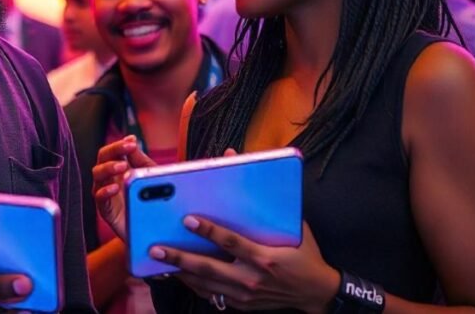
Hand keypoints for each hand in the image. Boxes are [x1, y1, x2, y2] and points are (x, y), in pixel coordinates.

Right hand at [91, 135, 155, 241]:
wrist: (151, 233)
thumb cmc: (148, 203)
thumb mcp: (148, 177)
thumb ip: (140, 160)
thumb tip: (131, 139)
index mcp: (119, 170)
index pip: (112, 151)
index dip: (119, 144)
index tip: (131, 141)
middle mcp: (109, 179)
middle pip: (102, 159)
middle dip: (113, 151)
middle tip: (127, 149)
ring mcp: (106, 194)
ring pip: (97, 175)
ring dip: (108, 168)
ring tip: (122, 166)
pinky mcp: (106, 211)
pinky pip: (100, 198)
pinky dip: (105, 191)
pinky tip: (115, 188)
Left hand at [150, 218, 338, 313]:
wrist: (318, 293)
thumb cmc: (305, 254)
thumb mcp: (296, 227)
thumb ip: (271, 204)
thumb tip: (248, 173)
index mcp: (265, 257)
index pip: (231, 242)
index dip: (209, 231)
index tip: (188, 220)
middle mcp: (253, 279)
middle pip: (209, 268)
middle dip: (180, 258)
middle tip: (156, 248)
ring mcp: (246, 295)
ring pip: (205, 285)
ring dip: (180, 272)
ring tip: (157, 261)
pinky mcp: (242, 305)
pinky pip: (212, 295)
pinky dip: (193, 285)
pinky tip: (178, 274)